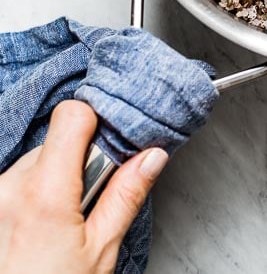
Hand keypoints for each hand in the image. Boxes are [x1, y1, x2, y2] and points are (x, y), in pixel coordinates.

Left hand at [0, 100, 167, 273]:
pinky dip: (30, 196)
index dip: (94, 121)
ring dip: (51, 182)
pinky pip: (15, 182)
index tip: (106, 146)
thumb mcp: (99, 251)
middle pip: (56, 142)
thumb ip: (125, 195)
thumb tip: (152, 155)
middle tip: (84, 205)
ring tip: (57, 225)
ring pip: (35, 163)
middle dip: (77, 163)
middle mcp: (9, 187)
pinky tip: (37, 229)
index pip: (71, 116)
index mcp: (44, 193)